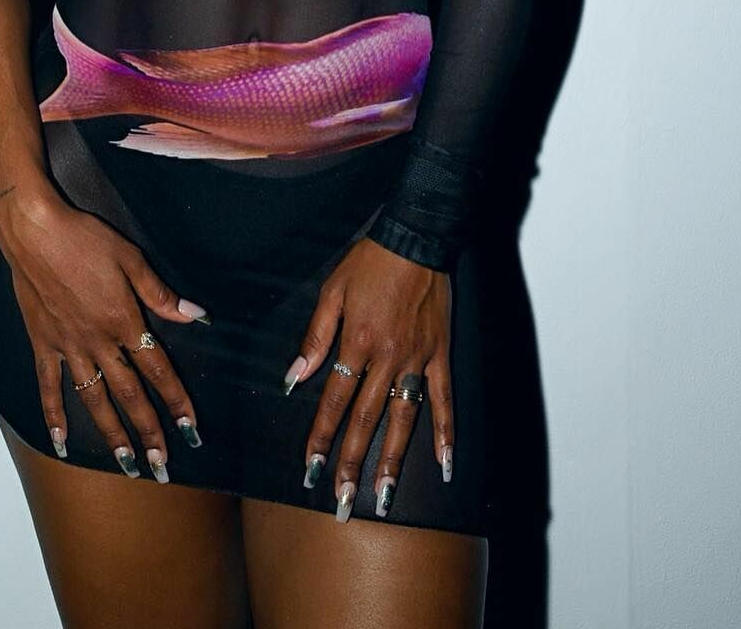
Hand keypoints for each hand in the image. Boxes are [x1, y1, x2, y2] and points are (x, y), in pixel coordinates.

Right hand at [0, 182, 209, 480]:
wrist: (35, 231)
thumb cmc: (84, 238)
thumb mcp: (131, 259)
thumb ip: (161, 294)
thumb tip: (196, 316)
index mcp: (123, 320)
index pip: (158, 370)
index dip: (177, 401)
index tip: (190, 429)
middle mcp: (98, 341)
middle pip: (129, 395)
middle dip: (148, 433)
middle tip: (162, 467)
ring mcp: (68, 346)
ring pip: (94, 399)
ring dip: (110, 434)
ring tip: (125, 464)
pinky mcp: (43, 343)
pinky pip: (49, 387)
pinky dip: (53, 415)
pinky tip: (60, 441)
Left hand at [283, 235, 454, 520]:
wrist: (416, 238)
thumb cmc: (370, 262)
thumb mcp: (332, 290)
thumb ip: (315, 336)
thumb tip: (295, 377)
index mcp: (356, 342)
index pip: (335, 400)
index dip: (322, 437)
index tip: (311, 469)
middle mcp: (387, 358)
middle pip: (366, 420)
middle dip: (352, 463)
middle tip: (343, 502)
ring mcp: (416, 359)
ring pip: (403, 419)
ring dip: (392, 459)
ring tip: (382, 496)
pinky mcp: (440, 354)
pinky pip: (444, 399)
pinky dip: (445, 432)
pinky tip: (444, 464)